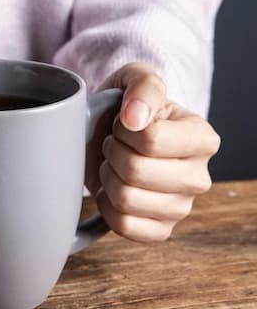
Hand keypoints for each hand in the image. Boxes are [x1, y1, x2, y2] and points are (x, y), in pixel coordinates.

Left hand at [87, 62, 220, 241]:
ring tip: (114, 163)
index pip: (151, 139)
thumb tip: (135, 118)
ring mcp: (180, 208)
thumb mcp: (135, 78)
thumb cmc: (129, 107)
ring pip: (126, 200)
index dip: (123, 128)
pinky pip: (123, 226)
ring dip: (107, 176)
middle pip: (135, 171)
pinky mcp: (160, 229)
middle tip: (114, 143)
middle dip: (112, 152)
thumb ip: (143, 86)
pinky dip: (107, 205)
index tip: (123, 123)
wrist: (113, 133)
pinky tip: (111, 188)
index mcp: (202, 138)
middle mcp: (198, 177)